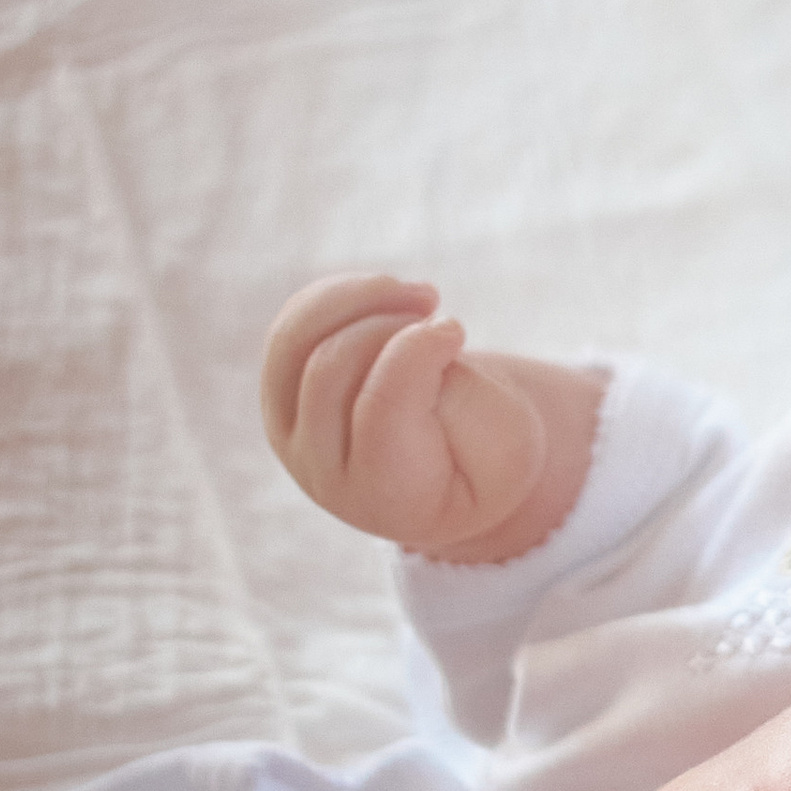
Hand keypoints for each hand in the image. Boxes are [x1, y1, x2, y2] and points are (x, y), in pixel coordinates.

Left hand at [260, 274, 595, 563]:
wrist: (455, 468)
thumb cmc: (488, 457)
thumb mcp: (508, 446)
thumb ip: (467, 402)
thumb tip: (417, 335)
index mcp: (387, 495)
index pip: (378, 409)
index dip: (416, 352)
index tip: (456, 329)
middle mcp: (323, 470)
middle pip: (329, 370)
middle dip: (387, 324)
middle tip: (439, 314)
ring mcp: (291, 435)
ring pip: (293, 342)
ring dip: (357, 298)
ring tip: (418, 295)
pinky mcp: (282, 397)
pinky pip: (291, 328)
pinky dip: (341, 297)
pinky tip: (391, 297)